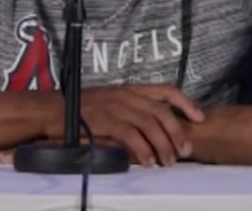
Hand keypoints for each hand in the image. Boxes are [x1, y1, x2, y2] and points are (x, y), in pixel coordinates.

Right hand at [43, 85, 204, 166]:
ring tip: (168, 161)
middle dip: (177, 132)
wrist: (51, 110)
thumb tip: (151, 129)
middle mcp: (125, 94)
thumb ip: (129, 111)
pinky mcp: (106, 120)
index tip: (199, 117)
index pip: (165, 90)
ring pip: (150, 124)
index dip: (185, 102)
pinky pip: (132, 136)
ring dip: (163, 145)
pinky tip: (148, 162)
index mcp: (128, 88)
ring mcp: (116, 106)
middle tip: (184, 150)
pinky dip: (144, 150)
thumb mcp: (109, 103)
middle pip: (162, 111)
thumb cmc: (79, 110)